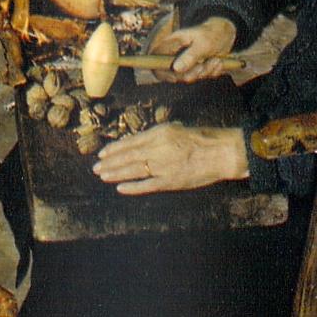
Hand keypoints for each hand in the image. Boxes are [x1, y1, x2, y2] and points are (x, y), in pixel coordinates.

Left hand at [91, 122, 248, 194]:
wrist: (220, 153)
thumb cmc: (202, 138)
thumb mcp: (176, 128)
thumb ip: (158, 134)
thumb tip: (141, 140)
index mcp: (159, 134)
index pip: (131, 142)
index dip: (115, 148)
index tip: (103, 153)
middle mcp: (158, 149)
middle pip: (128, 157)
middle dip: (110, 162)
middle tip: (96, 167)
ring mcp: (163, 166)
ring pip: (133, 170)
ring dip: (116, 173)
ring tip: (103, 175)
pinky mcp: (170, 181)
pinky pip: (147, 185)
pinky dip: (132, 187)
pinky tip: (120, 188)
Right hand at [150, 16, 236, 82]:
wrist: (226, 33)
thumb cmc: (212, 33)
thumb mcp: (203, 44)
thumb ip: (190, 56)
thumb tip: (176, 69)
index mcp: (172, 43)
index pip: (156, 60)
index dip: (161, 72)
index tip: (175, 77)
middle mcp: (176, 54)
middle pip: (174, 74)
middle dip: (191, 74)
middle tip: (204, 66)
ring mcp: (186, 62)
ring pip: (189, 77)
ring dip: (205, 72)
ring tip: (216, 60)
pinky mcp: (197, 67)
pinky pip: (201, 77)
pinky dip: (211, 72)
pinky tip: (218, 62)